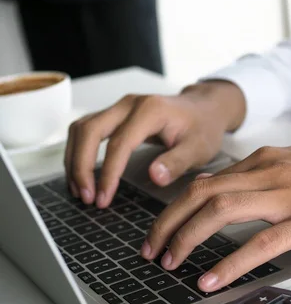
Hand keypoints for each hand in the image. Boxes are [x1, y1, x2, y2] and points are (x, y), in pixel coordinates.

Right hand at [64, 81, 245, 207]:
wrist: (204, 109)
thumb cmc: (202, 128)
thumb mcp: (199, 148)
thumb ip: (177, 162)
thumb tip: (155, 176)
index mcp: (151, 111)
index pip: (119, 144)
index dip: (108, 173)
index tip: (103, 199)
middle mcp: (130, 104)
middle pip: (89, 131)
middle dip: (81, 166)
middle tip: (86, 197)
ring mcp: (120, 107)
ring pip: (82, 128)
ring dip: (74, 160)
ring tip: (79, 191)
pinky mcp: (115, 114)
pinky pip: (86, 130)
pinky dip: (78, 152)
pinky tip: (82, 176)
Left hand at [142, 145, 290, 291]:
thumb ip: (263, 176)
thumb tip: (227, 191)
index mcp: (266, 160)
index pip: (207, 180)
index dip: (176, 206)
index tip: (162, 227)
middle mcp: (270, 172)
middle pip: (202, 193)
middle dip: (168, 222)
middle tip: (151, 248)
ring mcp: (289, 196)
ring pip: (221, 211)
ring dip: (188, 238)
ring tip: (170, 262)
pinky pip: (260, 243)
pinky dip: (229, 262)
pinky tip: (211, 278)